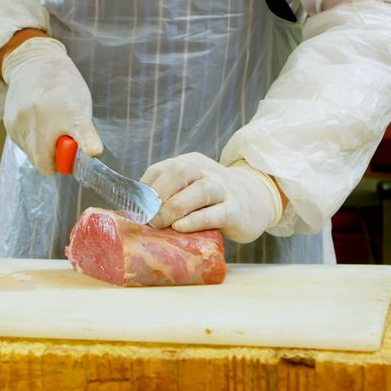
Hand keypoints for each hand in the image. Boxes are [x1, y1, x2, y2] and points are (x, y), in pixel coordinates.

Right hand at [0, 37, 102, 174]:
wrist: (32, 64)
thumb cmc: (63, 86)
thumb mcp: (80, 102)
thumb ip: (81, 132)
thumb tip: (80, 158)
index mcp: (69, 107)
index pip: (80, 128)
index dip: (87, 141)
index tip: (93, 151)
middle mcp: (43, 114)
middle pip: (45, 159)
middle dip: (55, 164)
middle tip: (62, 151)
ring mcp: (22, 120)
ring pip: (33, 158)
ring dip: (44, 154)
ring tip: (48, 131)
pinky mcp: (10, 125)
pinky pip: (24, 148)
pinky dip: (33, 144)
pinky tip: (36, 124)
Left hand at [141, 153, 282, 242]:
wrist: (256, 199)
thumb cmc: (213, 199)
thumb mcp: (191, 187)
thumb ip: (170, 193)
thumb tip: (137, 214)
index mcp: (190, 163)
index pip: (160, 169)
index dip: (143, 190)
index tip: (134, 210)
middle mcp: (206, 171)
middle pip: (179, 173)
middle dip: (158, 196)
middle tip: (148, 219)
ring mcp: (223, 189)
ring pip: (199, 190)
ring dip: (174, 207)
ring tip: (160, 224)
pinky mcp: (235, 210)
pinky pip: (215, 213)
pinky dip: (195, 220)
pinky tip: (181, 227)